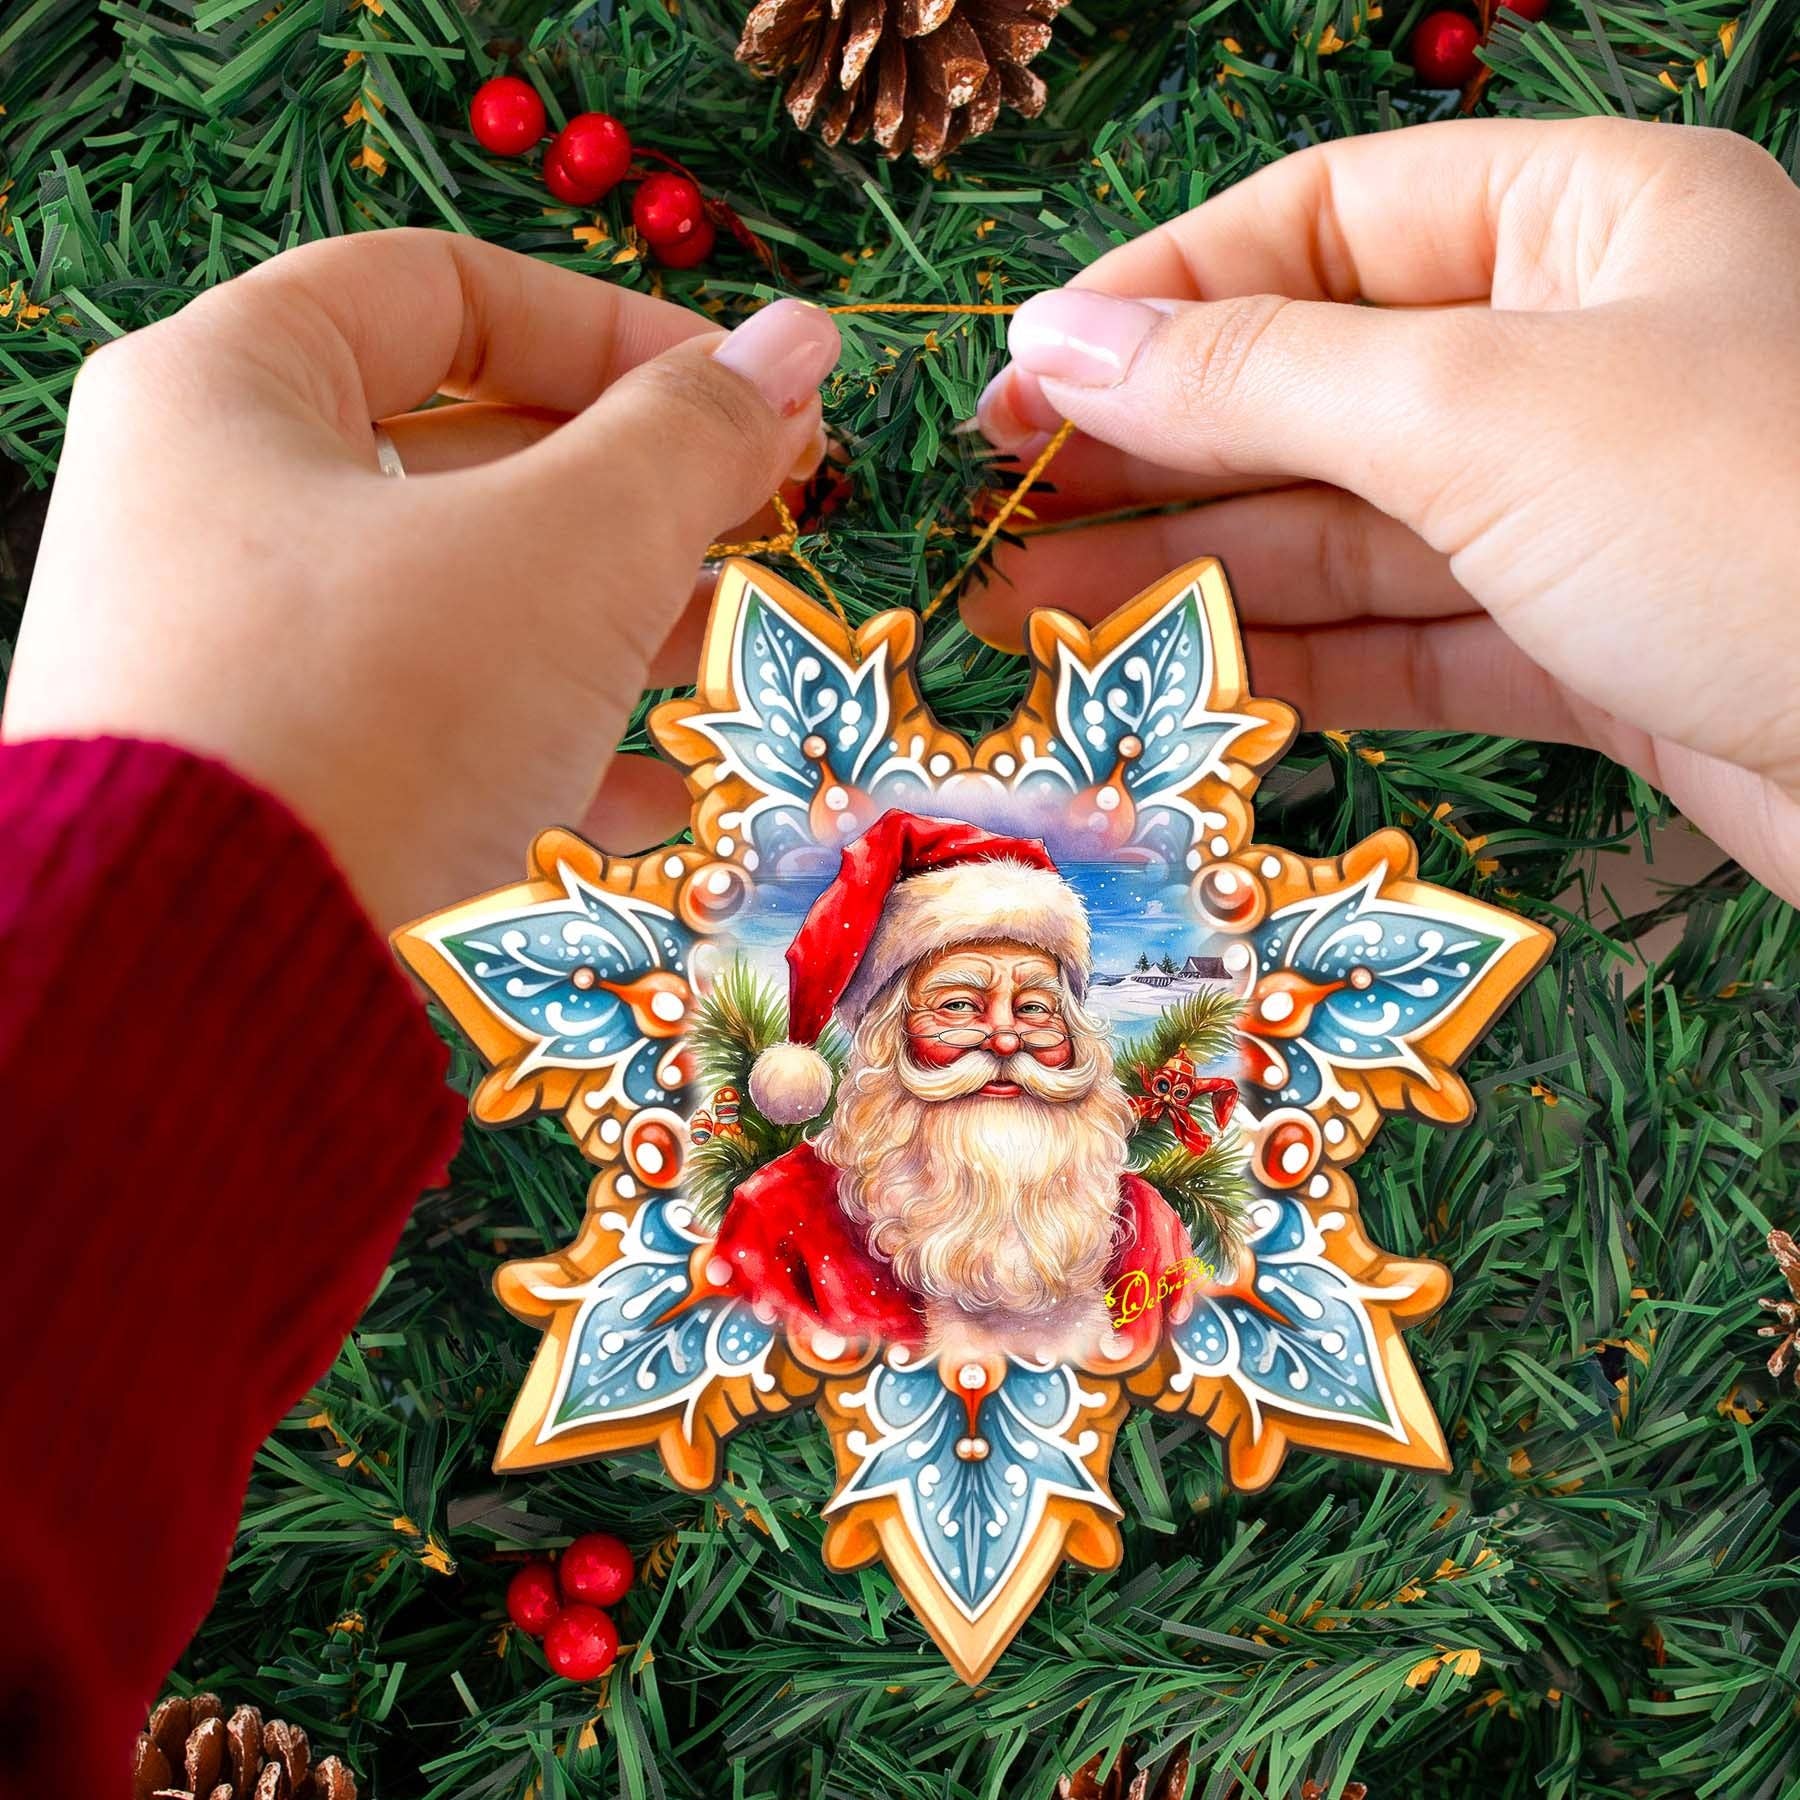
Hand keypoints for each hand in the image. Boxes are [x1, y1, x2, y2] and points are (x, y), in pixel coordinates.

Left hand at [2, 231, 839, 928]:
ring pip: (457, 602)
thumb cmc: (377, 708)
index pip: (442, 290)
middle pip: (458, 452)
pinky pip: (429, 726)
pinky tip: (653, 792)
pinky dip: (545, 741)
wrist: (206, 987)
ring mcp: (227, 658)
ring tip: (724, 645)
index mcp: (231, 390)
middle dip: (632, 488)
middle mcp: (207, 512)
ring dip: (608, 618)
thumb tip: (801, 343)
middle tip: (763, 514)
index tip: (742, 394)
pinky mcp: (268, 786)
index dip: (615, 327)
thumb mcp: (570, 548)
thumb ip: (692, 437)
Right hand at [972, 119, 1799, 903]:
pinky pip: (1402, 635)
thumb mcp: (1481, 408)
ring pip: (1343, 528)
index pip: (1323, 222)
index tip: (1023, 371)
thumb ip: (1258, 375)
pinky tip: (1168, 674)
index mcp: (1583, 223)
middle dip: (1151, 451)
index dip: (1159, 294)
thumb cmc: (1754, 522)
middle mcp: (1579, 353)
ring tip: (1028, 610)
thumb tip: (1057, 337)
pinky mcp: (1582, 645)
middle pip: (1315, 385)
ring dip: (1189, 569)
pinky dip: (1288, 657)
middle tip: (994, 511)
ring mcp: (1578, 510)